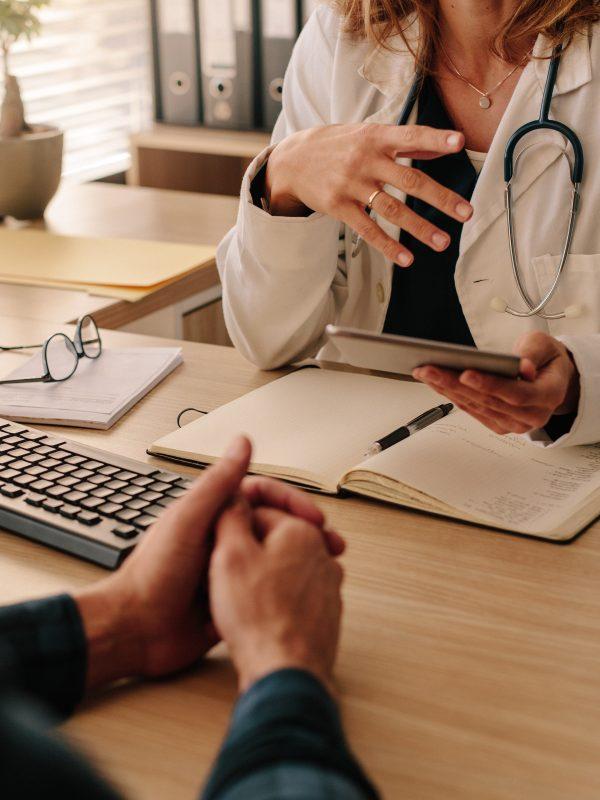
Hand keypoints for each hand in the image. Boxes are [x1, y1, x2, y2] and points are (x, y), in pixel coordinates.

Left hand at [74, 437, 336, 689]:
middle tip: (332, 545)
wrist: (136, 631)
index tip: (312, 516)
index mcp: (213, 514)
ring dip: (303, 558)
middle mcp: (223, 538)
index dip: (291, 501)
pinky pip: (266, 587)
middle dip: (306, 532)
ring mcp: (228, 569)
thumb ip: (218, 482)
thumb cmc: (154, 573)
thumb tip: (243, 440)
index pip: (262, 495)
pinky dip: (289, 587)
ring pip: (275, 556)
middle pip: (274, 524)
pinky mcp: (232, 599)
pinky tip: (307, 593)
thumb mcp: (190, 520)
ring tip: (329, 569)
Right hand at [210, 500, 344, 694]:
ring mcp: (328, 585)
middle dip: (249, 550)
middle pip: (275, 538)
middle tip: (225, 571)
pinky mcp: (326, 613)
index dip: (232, 527)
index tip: (218, 543)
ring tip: (240, 597)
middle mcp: (322, 554)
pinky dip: (276, 599)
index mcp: (301, 531)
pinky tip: (259, 615)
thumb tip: (233, 497)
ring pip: (285, 567)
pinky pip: (295, 594)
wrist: (285, 672)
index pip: (261, 510)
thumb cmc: (258, 618)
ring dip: (262, 576)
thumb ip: (231, 517)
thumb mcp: (229, 555)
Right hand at [265, 123, 472, 265]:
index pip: (410, 136)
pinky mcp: (338, 207)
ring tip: (442, 242)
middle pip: (408, 180)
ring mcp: (351, 185)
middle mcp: (365, 160)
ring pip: (391, 210)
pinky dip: (388, 246)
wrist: (292, 161)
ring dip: (419, 228)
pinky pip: (367, 230)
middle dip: (439, 198)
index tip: (458, 143)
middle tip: (465, 213)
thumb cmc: (338, 146)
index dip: (435, 140)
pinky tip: (406, 259)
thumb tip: (444, 146)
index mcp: (376, 137)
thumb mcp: (369, 135)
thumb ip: (407, 142)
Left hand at [413, 332, 579, 434]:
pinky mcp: (497, 424)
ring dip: (446, 390)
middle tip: (430, 369)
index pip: (517, 394)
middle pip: (489, 401)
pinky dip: (451, 395)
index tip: (465, 373)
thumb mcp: (544, 345)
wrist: (550, 376)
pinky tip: (434, 382)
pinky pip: (471, 410)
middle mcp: (532, 416)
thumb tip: (522, 367)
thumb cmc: (545, 358)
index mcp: (549, 396)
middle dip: (455, 384)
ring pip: (476, 407)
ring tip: (424, 372)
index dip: (490, 385)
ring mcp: (513, 424)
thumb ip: (533, 354)